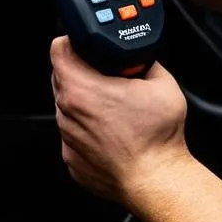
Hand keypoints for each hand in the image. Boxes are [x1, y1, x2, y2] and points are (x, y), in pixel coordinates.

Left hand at [50, 36, 189, 204]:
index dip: (72, 42)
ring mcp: (67, 138)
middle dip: (81, 72)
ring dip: (85, 102)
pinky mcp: (71, 158)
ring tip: (114, 108)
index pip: (58, 50)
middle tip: (107, 76)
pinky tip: (112, 132)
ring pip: (67, 107)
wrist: (156, 179)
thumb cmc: (156, 137)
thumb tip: (141, 57)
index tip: (83, 45)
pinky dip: (88, 129)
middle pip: (61, 77)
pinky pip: (74, 133)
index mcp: (83, 89)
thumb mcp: (162, 82)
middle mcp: (68, 112)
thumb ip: (146, 61)